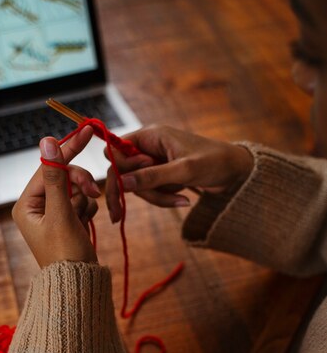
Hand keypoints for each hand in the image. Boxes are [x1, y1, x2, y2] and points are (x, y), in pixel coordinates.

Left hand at [12, 126, 99, 266]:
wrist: (80, 284)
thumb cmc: (66, 253)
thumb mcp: (61, 212)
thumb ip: (55, 175)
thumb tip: (47, 139)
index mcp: (27, 204)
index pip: (48, 167)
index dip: (68, 151)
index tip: (87, 133)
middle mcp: (37, 207)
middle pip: (64, 176)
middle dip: (80, 183)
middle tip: (93, 190)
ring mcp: (53, 214)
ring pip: (76, 188)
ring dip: (85, 199)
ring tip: (83, 219)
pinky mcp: (68, 221)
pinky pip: (82, 201)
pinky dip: (88, 209)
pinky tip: (85, 223)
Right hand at [105, 125, 253, 221]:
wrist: (237, 172)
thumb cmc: (214, 162)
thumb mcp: (183, 171)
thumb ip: (152, 176)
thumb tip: (121, 183)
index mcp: (151, 135)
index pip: (115, 151)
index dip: (119, 169)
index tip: (130, 183)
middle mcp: (149, 147)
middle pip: (124, 172)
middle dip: (136, 191)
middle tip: (118, 216)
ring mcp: (155, 162)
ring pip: (138, 185)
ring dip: (156, 197)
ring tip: (181, 200)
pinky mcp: (163, 176)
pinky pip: (152, 191)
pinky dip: (165, 199)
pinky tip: (183, 199)